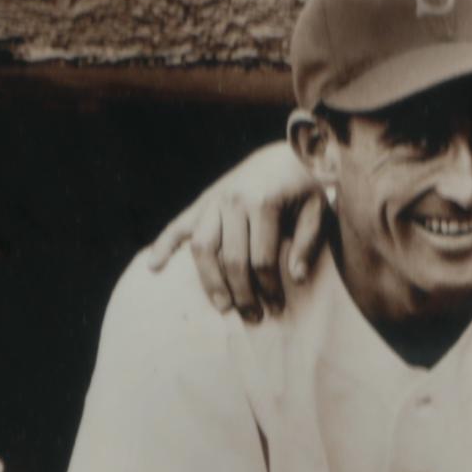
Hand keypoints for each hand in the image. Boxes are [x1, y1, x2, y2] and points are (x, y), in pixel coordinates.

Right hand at [140, 139, 326, 319]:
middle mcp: (234, 202)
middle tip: (253, 316)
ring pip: (203, 247)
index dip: (269, 288)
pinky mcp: (203, 201)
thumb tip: (296, 278)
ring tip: (222, 305)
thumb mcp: (318, 211)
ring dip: (210, 281)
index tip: (276, 307)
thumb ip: (308, 243)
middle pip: (231, 259)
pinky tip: (153, 266)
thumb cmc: (305, 188)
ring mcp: (215, 201)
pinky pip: (179, 225)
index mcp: (264, 203)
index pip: (262, 259)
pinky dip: (164, 245)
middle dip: (242, 293)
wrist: (285, 154)